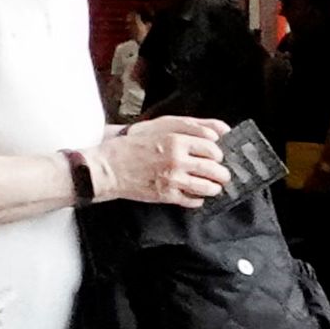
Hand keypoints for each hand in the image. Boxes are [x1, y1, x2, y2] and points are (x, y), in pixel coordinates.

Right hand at [101, 115, 228, 206]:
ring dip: (214, 187)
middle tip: (220, 174)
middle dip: (221, 173)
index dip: (218, 154)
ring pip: (208, 187)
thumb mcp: (159, 128)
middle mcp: (176, 160)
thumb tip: (219, 131)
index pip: (213, 149)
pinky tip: (194, 193)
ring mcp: (172, 180)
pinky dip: (198, 198)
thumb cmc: (132, 145)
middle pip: (215, 170)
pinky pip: (194, 200)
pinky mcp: (167, 196)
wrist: (108, 167)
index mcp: (176, 141)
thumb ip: (190, 128)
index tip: (216, 156)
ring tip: (212, 185)